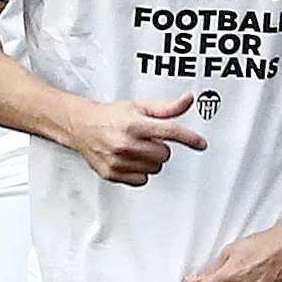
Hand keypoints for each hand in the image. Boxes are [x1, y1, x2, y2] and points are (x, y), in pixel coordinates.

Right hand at [68, 95, 207, 184]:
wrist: (81, 126)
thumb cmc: (110, 117)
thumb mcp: (139, 107)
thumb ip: (166, 108)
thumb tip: (187, 101)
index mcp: (134, 124)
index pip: (170, 132)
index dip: (189, 138)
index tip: (200, 144)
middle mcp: (126, 143)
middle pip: (165, 154)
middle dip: (160, 147)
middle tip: (147, 140)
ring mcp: (118, 161)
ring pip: (155, 168)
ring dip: (150, 161)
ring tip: (136, 150)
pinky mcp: (112, 174)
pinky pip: (141, 180)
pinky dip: (140, 172)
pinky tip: (130, 161)